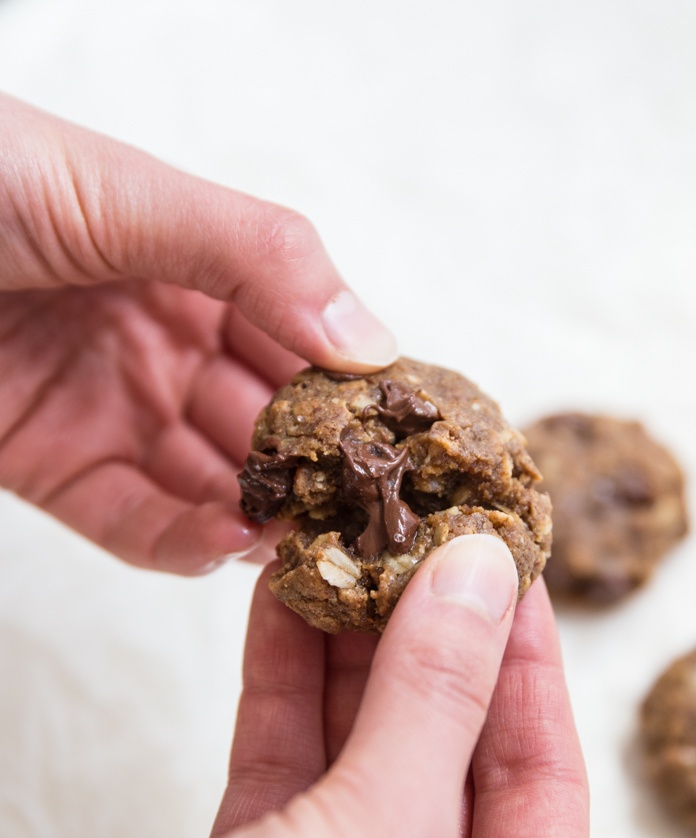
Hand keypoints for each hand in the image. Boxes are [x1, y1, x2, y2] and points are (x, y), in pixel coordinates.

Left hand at [0, 94, 396, 572]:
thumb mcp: (125, 192)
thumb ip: (256, 256)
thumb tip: (372, 340)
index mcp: (192, 266)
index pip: (299, 336)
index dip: (352, 383)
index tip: (404, 432)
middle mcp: (159, 341)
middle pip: (262, 420)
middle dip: (314, 464)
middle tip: (366, 508)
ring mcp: (107, 409)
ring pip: (207, 482)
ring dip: (258, 515)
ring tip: (306, 539)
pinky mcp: (48, 468)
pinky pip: (131, 520)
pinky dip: (180, 541)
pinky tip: (227, 545)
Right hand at [0, 536, 590, 837]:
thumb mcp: (387, 835)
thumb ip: (438, 694)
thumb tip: (485, 572)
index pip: (544, 771)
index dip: (523, 653)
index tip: (505, 555)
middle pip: (450, 754)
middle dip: (426, 638)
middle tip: (418, 534)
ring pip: (363, 752)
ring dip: (350, 649)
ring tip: (346, 548)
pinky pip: (291, 770)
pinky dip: (288, 688)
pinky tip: (284, 605)